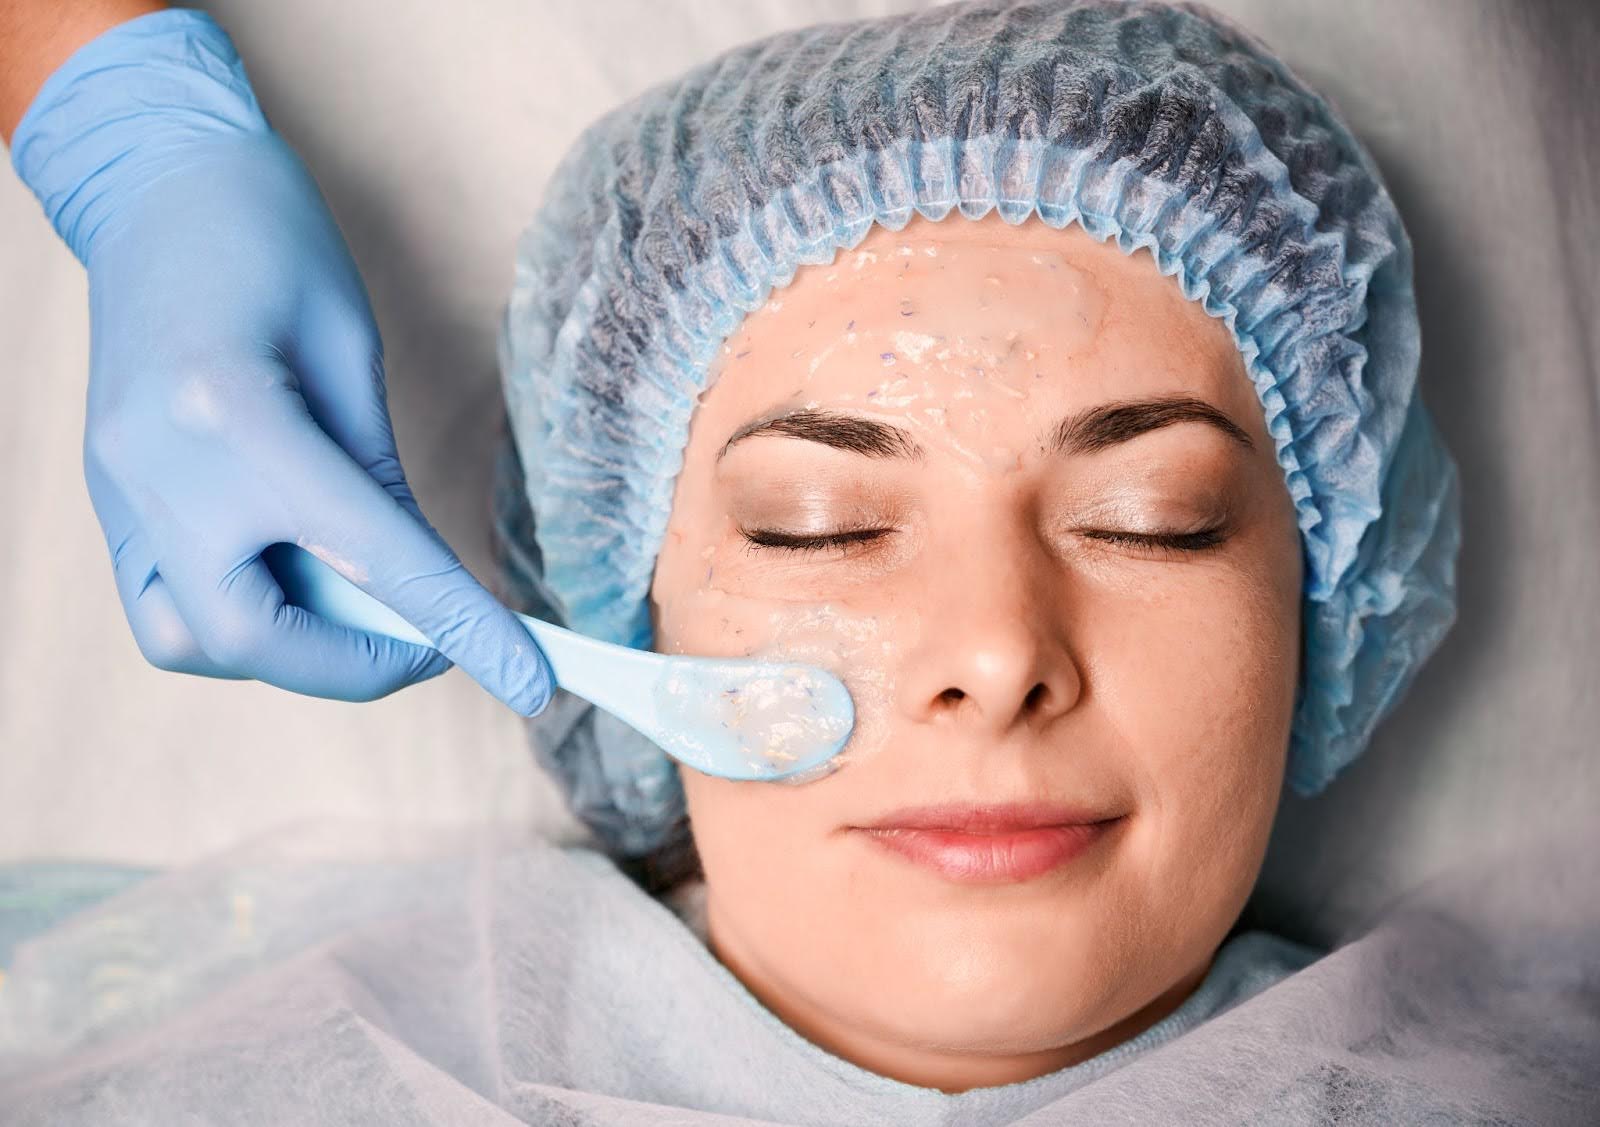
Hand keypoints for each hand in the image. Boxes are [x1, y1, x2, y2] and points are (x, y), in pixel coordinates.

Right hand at [10, 11, 552, 710]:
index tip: (529, 681)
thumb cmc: (270, 242)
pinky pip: (164, 606)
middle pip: (251, 639)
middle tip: (433, 646)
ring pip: (191, 641)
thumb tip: (426, 585)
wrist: (155, 185)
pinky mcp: (109, 499)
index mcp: (235, 418)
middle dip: (357, 664)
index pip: (371, 559)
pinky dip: (241, 620)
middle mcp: (158, 470)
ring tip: (363, 609)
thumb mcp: (350, 354)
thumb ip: (379, 483)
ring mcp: (118, 490)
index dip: (461, 629)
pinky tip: (299, 584)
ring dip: (291, 650)